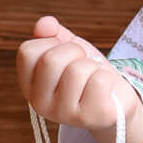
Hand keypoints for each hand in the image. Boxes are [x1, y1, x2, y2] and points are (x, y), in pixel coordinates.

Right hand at [17, 15, 142, 142]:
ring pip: (77, 70)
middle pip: (51, 60)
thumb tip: (45, 24)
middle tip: (83, 63)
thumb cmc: (87, 72)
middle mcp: (40, 104)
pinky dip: (108, 78)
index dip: (51, 43)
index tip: (63, 53)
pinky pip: (99, 81)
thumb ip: (52, 33)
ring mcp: (63, 114)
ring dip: (93, 66)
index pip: (27, 51)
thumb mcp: (67, 48)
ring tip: (93, 77)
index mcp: (29, 85)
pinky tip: (105, 90)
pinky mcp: (90, 118)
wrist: (115, 98)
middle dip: (74, 52)